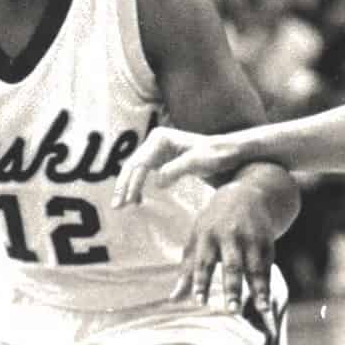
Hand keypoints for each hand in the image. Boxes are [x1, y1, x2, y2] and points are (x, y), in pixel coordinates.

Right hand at [112, 127, 246, 208]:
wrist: (227, 152)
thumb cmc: (215, 155)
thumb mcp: (197, 162)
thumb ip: (175, 170)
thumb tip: (156, 182)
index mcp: (160, 138)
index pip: (140, 163)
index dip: (132, 183)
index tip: (129, 201)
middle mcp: (155, 141)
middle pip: (133, 165)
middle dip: (124, 186)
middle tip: (117, 206)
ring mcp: (157, 150)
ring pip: (135, 170)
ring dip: (127, 187)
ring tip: (120, 206)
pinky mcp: (161, 159)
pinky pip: (143, 173)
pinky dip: (138, 186)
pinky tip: (136, 200)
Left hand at [174, 179, 275, 314]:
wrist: (247, 194)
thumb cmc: (213, 224)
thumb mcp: (197, 239)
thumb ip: (186, 270)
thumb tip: (173, 300)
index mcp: (207, 234)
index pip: (203, 261)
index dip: (201, 282)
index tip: (199, 302)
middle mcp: (230, 235)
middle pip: (232, 265)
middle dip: (232, 288)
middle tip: (232, 310)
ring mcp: (251, 238)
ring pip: (255, 267)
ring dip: (258, 290)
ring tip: (261, 310)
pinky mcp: (267, 241)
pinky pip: (267, 267)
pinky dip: (267, 286)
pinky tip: (266, 304)